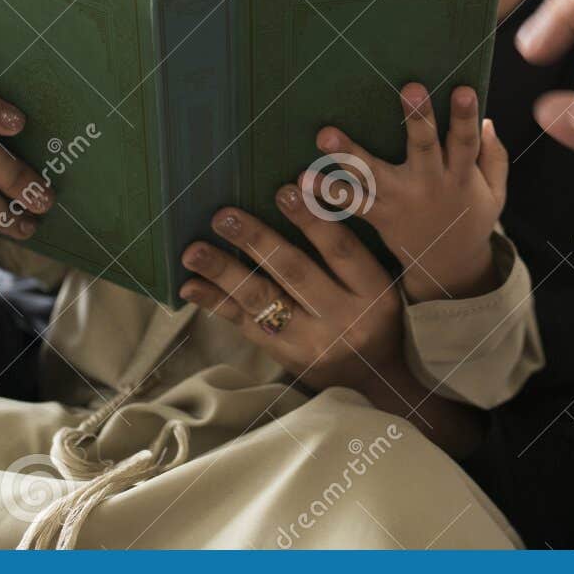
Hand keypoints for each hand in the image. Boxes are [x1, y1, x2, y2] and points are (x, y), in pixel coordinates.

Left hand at [178, 187, 405, 395]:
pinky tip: (191, 285)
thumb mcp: (382, 288)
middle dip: (257, 240)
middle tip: (224, 215)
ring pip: (263, 300)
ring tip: (194, 250)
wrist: (375, 384)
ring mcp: (312, 341)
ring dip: (225, 271)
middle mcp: (344, 318)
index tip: (286, 188)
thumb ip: (351, 254)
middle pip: (295, 272)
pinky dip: (216, 303)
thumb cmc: (378, 323)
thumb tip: (306, 198)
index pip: (341, 250)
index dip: (313, 219)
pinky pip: (246, 326)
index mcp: (374, 293)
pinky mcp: (286, 357)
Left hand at [309, 82, 506, 301]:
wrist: (449, 268)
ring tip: (324, 136)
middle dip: (417, 119)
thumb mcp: (495, 192)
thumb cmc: (471, 217)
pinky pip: (350, 204)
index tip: (462, 89)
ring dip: (349, 155)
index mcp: (461, 175)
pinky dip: (325, 193)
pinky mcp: (378, 216)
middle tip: (410, 89)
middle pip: (424, 148)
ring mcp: (401, 201)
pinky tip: (301, 180)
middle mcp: (430, 184)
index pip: (466, 142)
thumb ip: (494, 157)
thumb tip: (487, 122)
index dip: (465, 117)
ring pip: (374, 176)